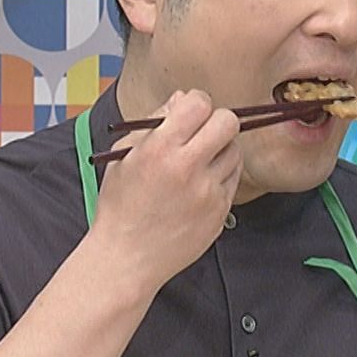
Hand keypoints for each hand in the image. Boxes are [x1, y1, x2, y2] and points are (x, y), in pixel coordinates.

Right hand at [89, 90, 241, 293]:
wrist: (126, 258)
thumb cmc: (121, 206)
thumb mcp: (124, 156)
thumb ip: (155, 122)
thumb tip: (182, 99)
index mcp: (160, 149)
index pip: (199, 104)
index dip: (196, 102)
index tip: (191, 112)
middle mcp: (187, 169)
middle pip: (228, 123)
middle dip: (217, 121)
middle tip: (204, 132)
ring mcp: (207, 193)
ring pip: (235, 152)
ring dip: (221, 149)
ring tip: (200, 162)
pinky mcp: (219, 213)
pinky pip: (232, 180)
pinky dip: (221, 176)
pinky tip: (200, 185)